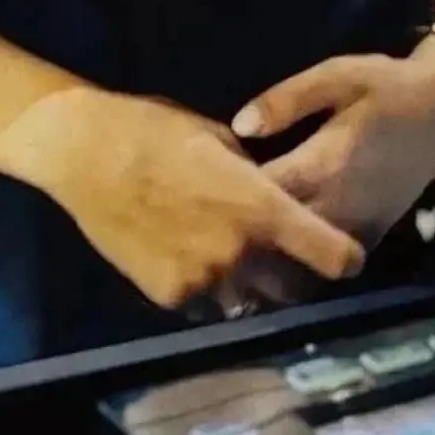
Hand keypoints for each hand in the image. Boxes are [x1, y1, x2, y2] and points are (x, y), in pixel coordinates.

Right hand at [5, 87, 363, 309]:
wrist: (87, 154)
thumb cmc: (156, 130)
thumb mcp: (219, 140)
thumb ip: (254, 177)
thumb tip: (272, 192)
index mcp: (261, 207)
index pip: (332, 255)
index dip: (345, 256)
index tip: (347, 254)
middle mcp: (240, 253)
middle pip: (292, 288)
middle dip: (293, 275)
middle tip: (283, 256)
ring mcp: (204, 281)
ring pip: (247, 300)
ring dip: (248, 285)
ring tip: (232, 257)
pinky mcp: (171, 297)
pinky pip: (206, 304)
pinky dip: (207, 288)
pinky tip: (190, 257)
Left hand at [221, 41, 434, 306]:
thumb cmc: (384, 85)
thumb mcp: (337, 75)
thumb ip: (287, 99)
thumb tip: (238, 125)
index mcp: (325, 164)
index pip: (264, 195)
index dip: (226, 197)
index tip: (193, 187)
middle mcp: (339, 205)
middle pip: (276, 239)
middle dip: (238, 233)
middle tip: (198, 221)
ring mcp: (356, 226)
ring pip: (300, 261)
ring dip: (264, 256)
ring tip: (225, 240)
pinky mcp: (369, 236)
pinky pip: (325, 264)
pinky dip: (296, 263)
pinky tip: (266, 249)